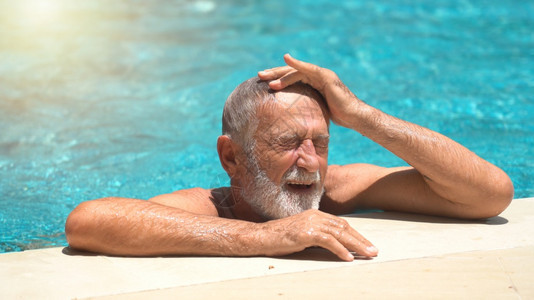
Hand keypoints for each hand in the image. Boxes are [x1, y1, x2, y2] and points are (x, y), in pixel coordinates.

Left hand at [258, 54, 363, 127]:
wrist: (353, 117)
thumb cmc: (337, 118)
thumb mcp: (315, 111)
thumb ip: (304, 108)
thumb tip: (289, 119)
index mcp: (313, 84)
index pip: (292, 78)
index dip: (277, 79)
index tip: (262, 82)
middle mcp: (317, 76)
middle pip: (291, 72)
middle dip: (274, 73)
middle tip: (259, 75)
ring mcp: (322, 75)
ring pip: (297, 70)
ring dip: (280, 73)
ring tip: (266, 78)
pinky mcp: (326, 77)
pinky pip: (309, 69)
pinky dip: (297, 64)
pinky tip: (287, 59)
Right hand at [259, 209, 377, 261]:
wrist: (262, 236)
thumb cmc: (281, 237)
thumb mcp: (303, 233)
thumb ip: (318, 235)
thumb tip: (335, 246)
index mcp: (316, 214)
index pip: (341, 224)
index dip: (356, 234)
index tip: (366, 244)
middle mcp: (315, 216)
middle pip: (344, 227)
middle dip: (360, 240)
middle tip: (373, 250)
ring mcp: (310, 223)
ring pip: (339, 234)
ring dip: (355, 245)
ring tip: (367, 255)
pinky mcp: (305, 233)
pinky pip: (328, 241)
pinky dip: (340, 250)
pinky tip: (348, 258)